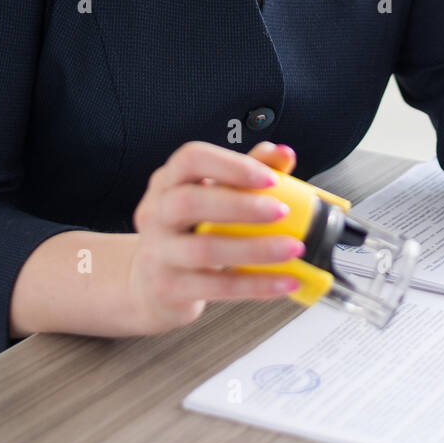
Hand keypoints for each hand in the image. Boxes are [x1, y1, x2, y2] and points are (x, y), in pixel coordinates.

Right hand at [128, 141, 302, 333]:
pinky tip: (284, 281)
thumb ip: (245, 173)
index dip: (232, 166)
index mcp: (168, 181)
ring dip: (255, 248)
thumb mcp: (209, 198)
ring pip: (203, 249)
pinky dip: (255, 285)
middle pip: (189, 202)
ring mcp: (158, 252)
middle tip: (282, 211)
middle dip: (241, 205)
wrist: (151, 286)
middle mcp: (156, 213)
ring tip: (292, 249)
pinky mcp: (168, 288)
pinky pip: (215, 287)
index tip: (270, 179)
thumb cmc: (188, 233)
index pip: (191, 159)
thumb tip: (283, 154)